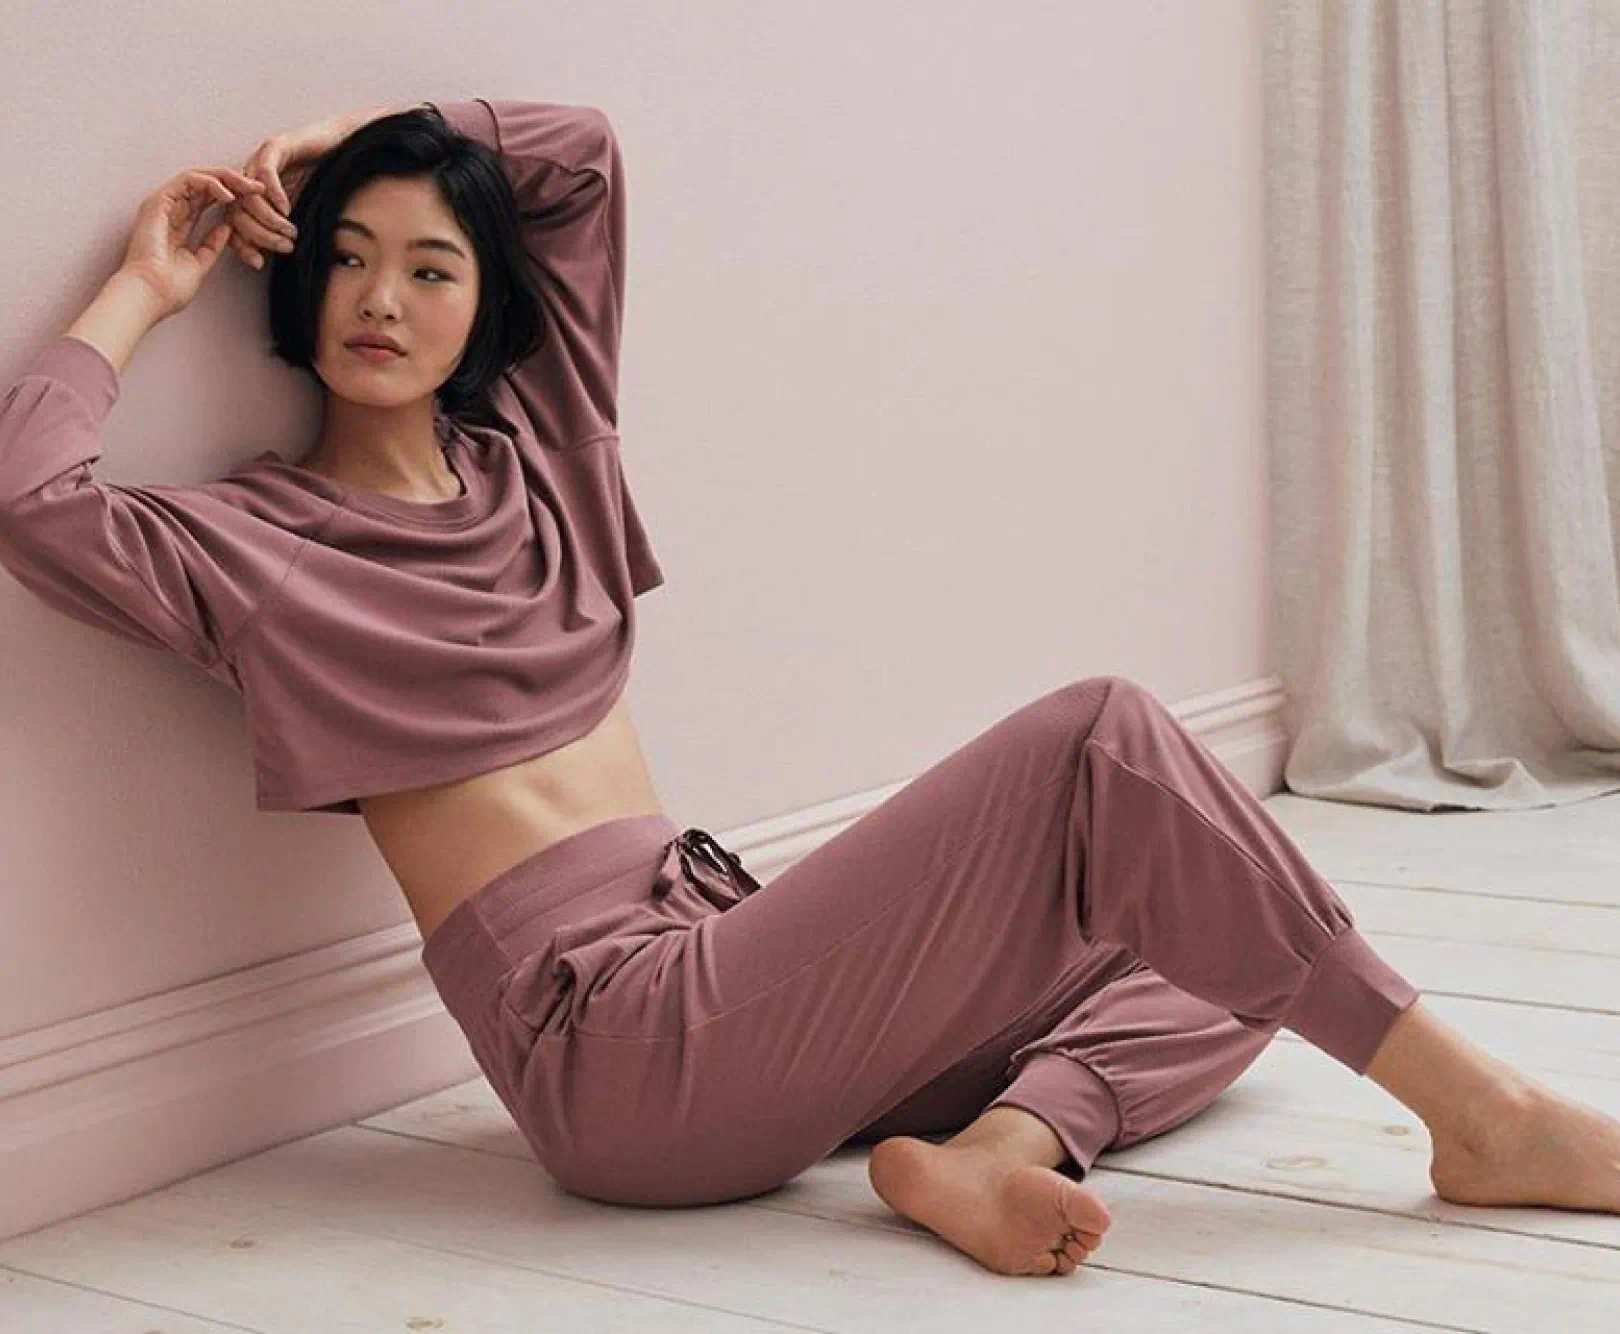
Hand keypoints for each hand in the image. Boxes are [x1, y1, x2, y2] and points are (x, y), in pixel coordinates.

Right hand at [119, 166, 266, 318]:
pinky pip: (188, 180)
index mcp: (178, 225)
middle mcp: (170, 211)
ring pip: (198, 177)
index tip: (257, 202)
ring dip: (226, 178)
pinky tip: (229, 195)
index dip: (232, 197)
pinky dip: (211, 183)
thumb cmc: (169, 288)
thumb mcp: (200, 264)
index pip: (207, 201)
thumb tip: (227, 227)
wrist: (151, 294)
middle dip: (234, 182)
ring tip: (250, 187)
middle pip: (204, 185)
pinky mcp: (158, 201)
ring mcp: (163, 204)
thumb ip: (212, 244)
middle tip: (259, 188)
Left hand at [225, 112, 360, 269]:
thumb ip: (287, 229)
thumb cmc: (325, 180)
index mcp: (251, 194)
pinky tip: (287, 208)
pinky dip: (274, 194)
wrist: (343, 147)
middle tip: (284, 246)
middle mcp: (249, 178)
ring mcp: (259, 160)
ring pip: (248, 196)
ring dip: (269, 219)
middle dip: (259, 235)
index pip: (234, 223)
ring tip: (290, 230)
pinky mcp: (274, 147)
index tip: (258, 262)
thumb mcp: (302, 211)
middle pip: (236, 212)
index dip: (242, 245)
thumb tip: (279, 255)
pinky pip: (265, 173)